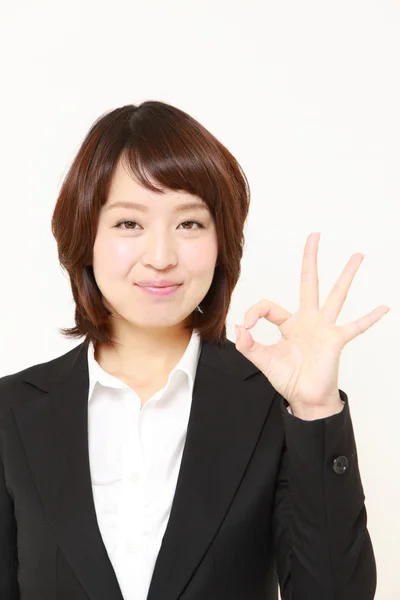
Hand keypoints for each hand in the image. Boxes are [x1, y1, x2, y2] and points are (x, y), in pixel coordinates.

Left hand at [235, 232, 389, 418]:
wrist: (306, 399)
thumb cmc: (288, 379)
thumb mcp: (263, 360)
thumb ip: (248, 345)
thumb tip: (239, 329)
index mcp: (289, 324)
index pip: (269, 306)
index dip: (254, 312)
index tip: (247, 326)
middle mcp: (308, 320)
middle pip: (309, 282)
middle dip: (310, 259)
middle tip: (315, 236)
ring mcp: (324, 328)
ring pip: (336, 295)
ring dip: (346, 275)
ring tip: (357, 256)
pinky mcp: (336, 340)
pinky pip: (355, 326)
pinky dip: (369, 318)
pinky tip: (384, 308)